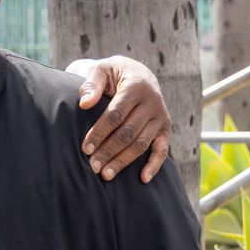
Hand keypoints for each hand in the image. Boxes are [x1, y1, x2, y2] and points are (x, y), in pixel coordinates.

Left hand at [78, 56, 170, 182]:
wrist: (139, 73)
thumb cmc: (114, 74)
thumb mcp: (102, 70)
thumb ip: (92, 84)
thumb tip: (84, 103)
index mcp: (136, 86)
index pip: (116, 114)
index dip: (100, 132)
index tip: (85, 148)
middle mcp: (152, 102)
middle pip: (128, 133)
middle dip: (108, 151)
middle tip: (92, 166)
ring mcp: (161, 117)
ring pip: (141, 143)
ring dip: (123, 161)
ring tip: (105, 175)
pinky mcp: (165, 128)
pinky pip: (163, 149)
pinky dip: (155, 165)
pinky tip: (143, 179)